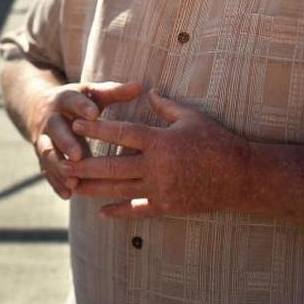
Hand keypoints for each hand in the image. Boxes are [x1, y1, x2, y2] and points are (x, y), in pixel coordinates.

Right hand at [30, 80, 141, 199]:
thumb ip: (114, 92)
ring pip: (48, 153)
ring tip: (73, 181)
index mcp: (64, 100)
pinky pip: (47, 171)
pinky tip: (68, 195)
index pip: (71, 101)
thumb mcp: (92, 93)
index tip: (93, 114)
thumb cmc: (79, 103)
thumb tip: (139, 86)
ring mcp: (44, 140)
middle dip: (66, 143)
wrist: (41, 110)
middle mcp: (51, 120)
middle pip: (56, 130)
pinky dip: (56, 183)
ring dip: (58, 167)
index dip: (81, 107)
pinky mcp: (43, 157)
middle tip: (79, 155)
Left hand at [64, 89, 250, 217]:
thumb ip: (166, 106)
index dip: (97, 127)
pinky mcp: (167, 206)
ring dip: (94, 189)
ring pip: (119, 190)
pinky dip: (119, 212)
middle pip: (112, 165)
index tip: (77, 123)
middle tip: (61, 162)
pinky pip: (138, 210)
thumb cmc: (218, 142)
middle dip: (85, 164)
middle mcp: (157, 167)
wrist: (241, 177)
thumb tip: (149, 91)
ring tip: (72, 186)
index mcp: (160, 141)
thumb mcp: (191, 118)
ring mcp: (161, 189)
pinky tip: (101, 212)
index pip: (122, 132)